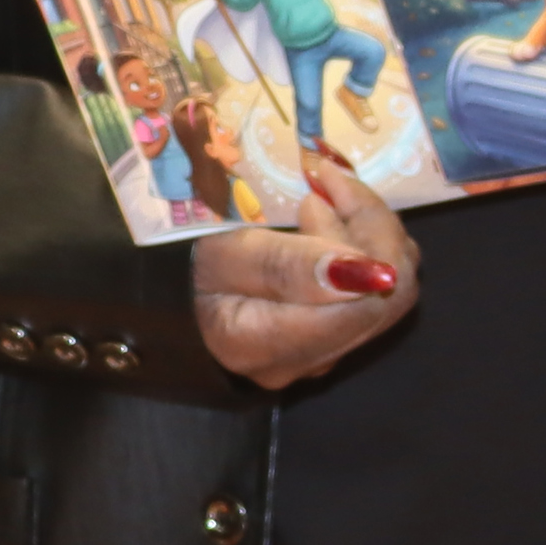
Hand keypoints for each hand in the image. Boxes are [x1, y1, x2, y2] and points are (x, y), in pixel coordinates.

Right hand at [189, 152, 420, 385]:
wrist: (158, 300)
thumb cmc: (180, 270)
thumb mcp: (223, 255)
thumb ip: (290, 266)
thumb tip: (375, 275)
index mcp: (272, 345)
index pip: (368, 301)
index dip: (368, 235)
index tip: (327, 182)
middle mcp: (304, 362)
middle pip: (387, 301)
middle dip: (372, 229)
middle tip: (326, 183)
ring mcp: (318, 357)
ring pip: (384, 298)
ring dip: (366, 236)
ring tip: (320, 195)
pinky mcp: (323, 343)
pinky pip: (364, 298)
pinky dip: (358, 252)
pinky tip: (322, 222)